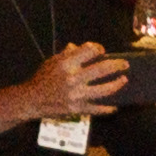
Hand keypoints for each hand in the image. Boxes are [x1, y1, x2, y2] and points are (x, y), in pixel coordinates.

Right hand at [0, 43, 132, 128]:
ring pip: (104, 90)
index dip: (98, 49)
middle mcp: (72, 78)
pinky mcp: (77, 108)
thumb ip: (66, 55)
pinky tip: (114, 106)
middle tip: (125, 64)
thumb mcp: (51, 62)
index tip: (102, 51)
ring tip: (124, 80)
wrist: (30, 100)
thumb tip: (79, 47)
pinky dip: (107, 108)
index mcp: (65, 64)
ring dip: (117, 84)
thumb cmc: (42, 79)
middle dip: (117, 65)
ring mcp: (76, 95)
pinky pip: (97, 108)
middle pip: (102, 69)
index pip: (89, 51)